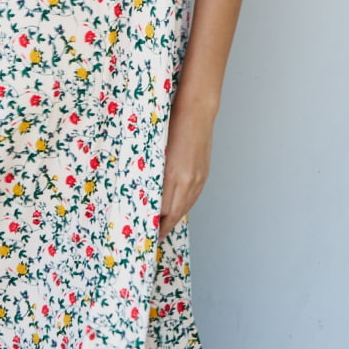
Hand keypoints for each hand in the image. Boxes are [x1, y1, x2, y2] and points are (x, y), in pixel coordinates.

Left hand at [157, 100, 213, 241]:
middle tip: (152, 238)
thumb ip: (151, 174)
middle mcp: (189, 181)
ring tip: (162, 228)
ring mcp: (199, 178)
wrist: (196, 111)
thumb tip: (144, 194)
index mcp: (174, 176)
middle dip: (163, 227)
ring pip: (185, 207)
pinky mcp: (204, 174)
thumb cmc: (171, 124)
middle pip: (174, 213)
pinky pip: (193, 197)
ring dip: (173, 219)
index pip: (162, 210)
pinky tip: (177, 210)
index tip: (144, 233)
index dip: (153, 224)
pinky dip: (184, 207)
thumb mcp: (155, 151)